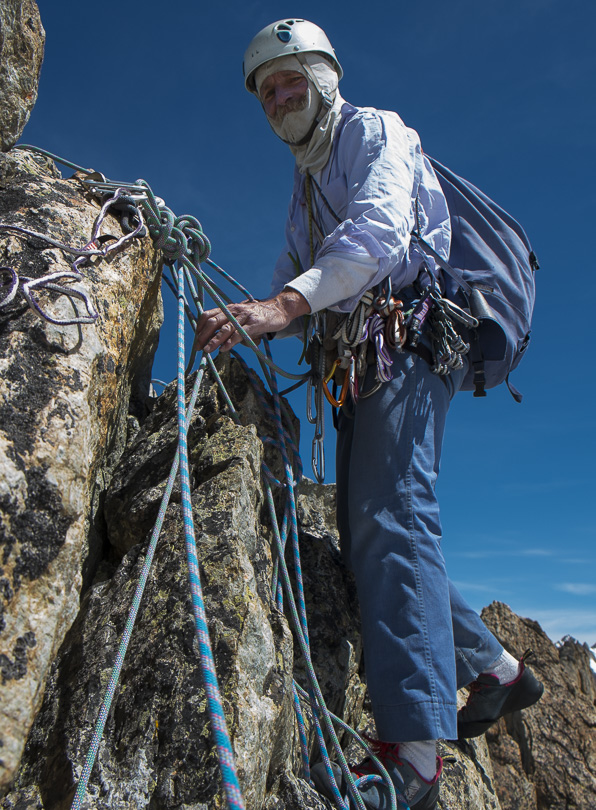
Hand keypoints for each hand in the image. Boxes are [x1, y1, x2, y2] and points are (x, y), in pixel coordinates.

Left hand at [193, 289, 309, 353]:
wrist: (279, 309)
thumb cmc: (257, 317)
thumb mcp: (240, 319)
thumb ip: (229, 328)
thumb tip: (217, 343)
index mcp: (227, 309)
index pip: (207, 315)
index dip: (199, 328)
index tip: (196, 341)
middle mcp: (233, 310)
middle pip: (213, 322)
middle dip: (203, 336)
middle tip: (198, 348)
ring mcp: (244, 316)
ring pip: (225, 328)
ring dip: (214, 340)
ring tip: (208, 350)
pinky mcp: (255, 323)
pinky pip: (240, 333)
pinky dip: (231, 341)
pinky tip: (225, 349)